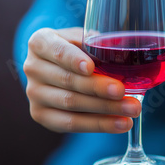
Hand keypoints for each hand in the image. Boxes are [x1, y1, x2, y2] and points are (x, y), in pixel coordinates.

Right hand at [23, 27, 140, 132]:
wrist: (61, 68)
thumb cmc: (79, 49)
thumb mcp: (86, 40)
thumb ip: (98, 46)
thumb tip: (125, 58)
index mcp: (41, 42)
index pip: (57, 51)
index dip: (73, 59)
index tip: (90, 67)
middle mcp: (33, 67)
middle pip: (67, 80)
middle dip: (98, 88)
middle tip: (122, 91)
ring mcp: (34, 94)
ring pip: (71, 103)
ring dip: (105, 109)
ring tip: (131, 110)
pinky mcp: (41, 115)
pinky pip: (71, 123)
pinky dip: (99, 124)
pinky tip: (121, 123)